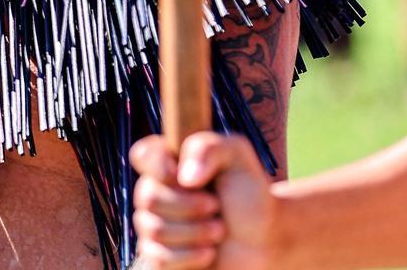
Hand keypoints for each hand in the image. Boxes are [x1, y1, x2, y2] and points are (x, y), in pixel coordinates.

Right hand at [131, 132, 277, 269]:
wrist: (264, 240)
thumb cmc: (250, 194)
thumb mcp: (237, 155)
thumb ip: (209, 148)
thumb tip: (185, 177)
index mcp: (170, 162)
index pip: (141, 155)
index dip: (158, 166)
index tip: (187, 177)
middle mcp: (158, 192)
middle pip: (147, 197)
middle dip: (190, 206)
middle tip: (216, 206)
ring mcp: (156, 225)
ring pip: (153, 230)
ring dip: (196, 232)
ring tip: (219, 230)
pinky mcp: (160, 257)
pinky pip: (158, 258)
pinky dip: (190, 257)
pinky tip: (209, 252)